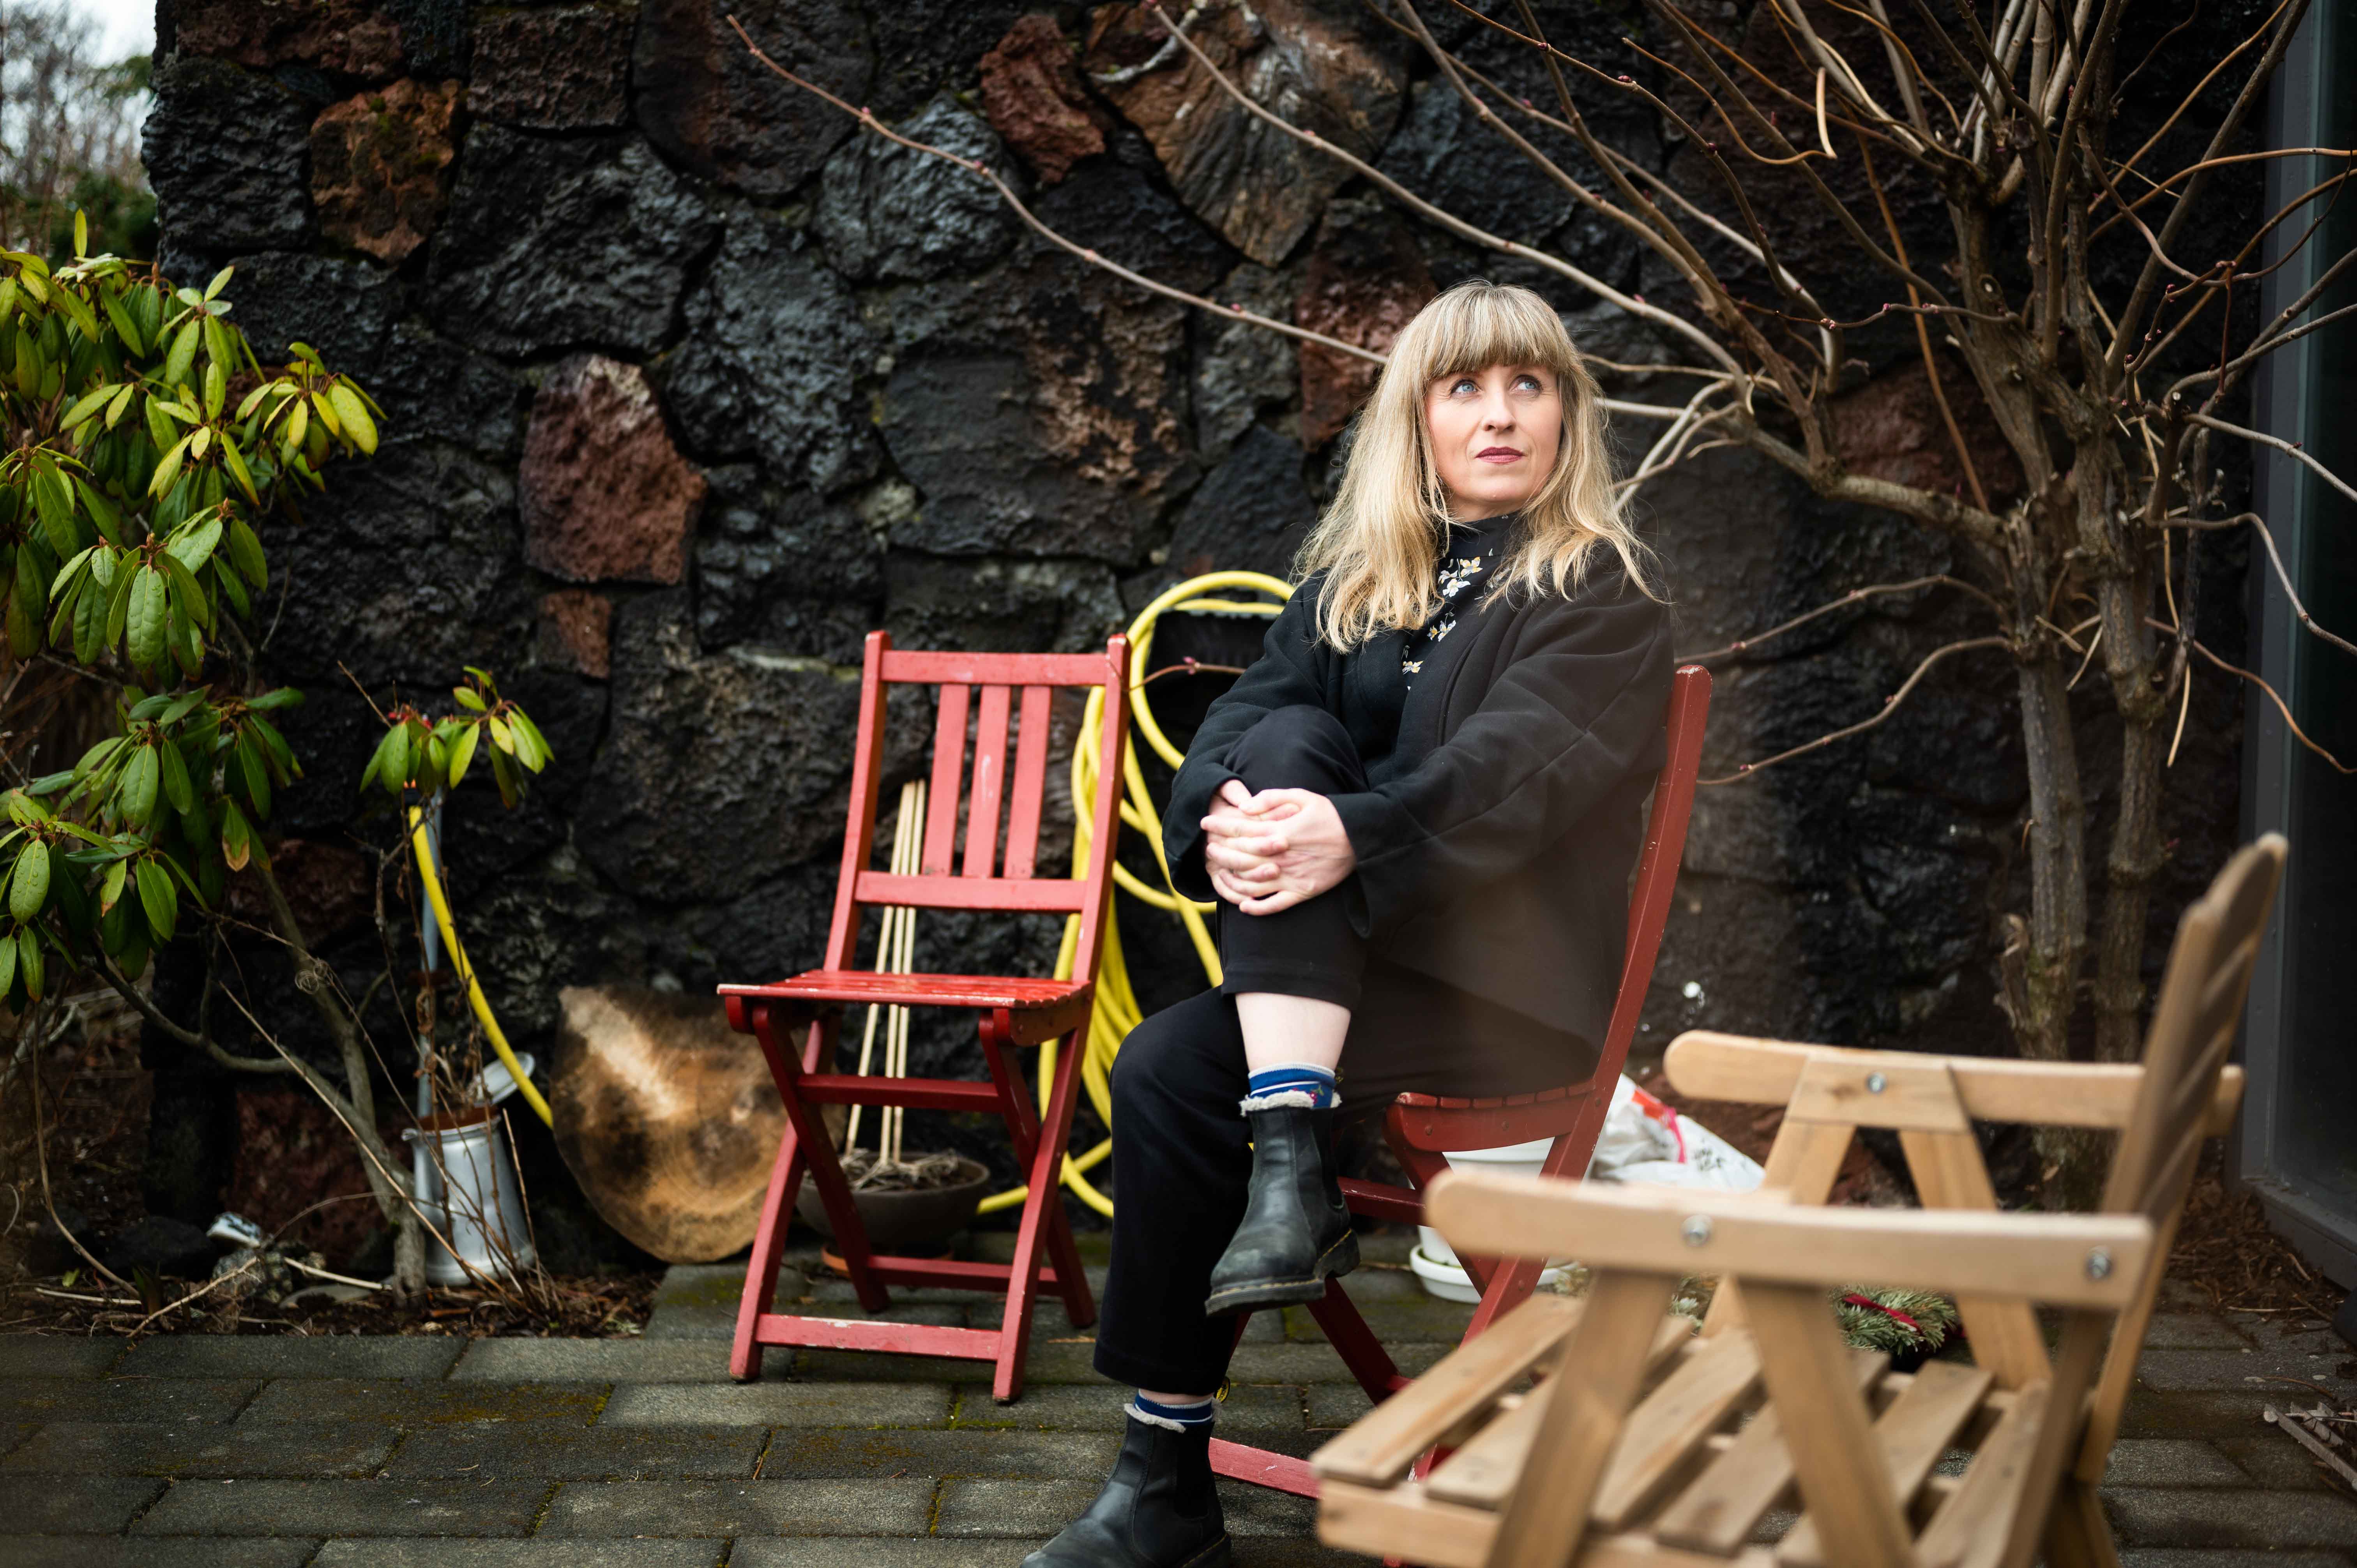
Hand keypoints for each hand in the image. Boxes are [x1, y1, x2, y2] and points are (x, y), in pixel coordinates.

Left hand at [1201, 780, 1355, 914]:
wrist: (1361, 838)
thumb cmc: (1331, 814)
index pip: (1241, 830)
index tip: (1205, 822)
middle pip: (1240, 858)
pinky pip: (1275, 905)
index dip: (1220, 825)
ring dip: (1231, 881)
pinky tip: (1243, 907)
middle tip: (1207, 848)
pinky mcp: (1303, 892)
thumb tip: (1244, 807)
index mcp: (1280, 832)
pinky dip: (1257, 909)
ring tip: (1219, 874)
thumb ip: (1271, 799)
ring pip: (1252, 885)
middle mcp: (1281, 857)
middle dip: (1220, 852)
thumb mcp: (1303, 796)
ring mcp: (1291, 877)